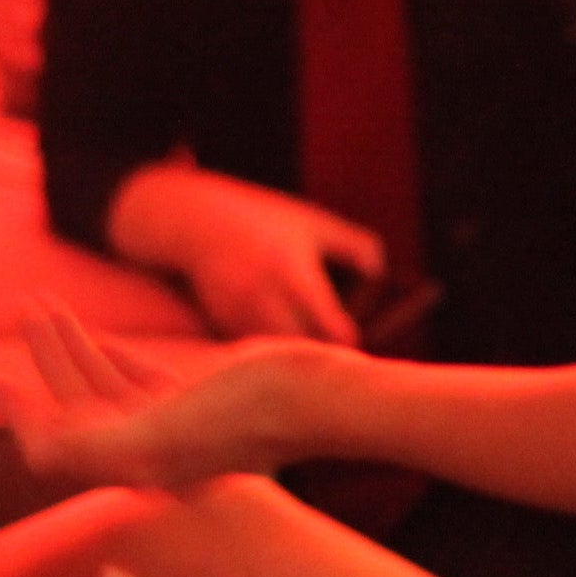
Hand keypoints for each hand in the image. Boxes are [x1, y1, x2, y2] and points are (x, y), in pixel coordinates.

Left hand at [1, 303, 324, 493]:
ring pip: (105, 387)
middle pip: (76, 407)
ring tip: (46, 305)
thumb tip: (35, 452)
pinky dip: (114, 361)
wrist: (312, 398)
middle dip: (45, 361)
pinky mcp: (198, 404)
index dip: (21, 417)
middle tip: (25, 310)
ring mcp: (173, 427)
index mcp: (133, 462)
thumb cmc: (243, 413)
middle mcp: (148, 451)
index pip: (56, 447)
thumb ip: (97, 443)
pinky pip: (141, 384)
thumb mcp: (161, 427)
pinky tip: (102, 341)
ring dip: (72, 347)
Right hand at [111, 163, 379, 342]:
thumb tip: (380, 277)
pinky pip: (256, 350)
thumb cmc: (266, 220)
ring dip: (295, 356)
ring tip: (308, 347)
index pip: (334, 332)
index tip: (355, 339)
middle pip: (308, 354)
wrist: (195, 219)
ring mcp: (239, 316)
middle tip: (336, 352)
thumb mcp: (315, 222)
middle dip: (324, 355)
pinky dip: (270, 350)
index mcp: (295, 273)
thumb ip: (357, 246)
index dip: (350, 343)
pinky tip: (278, 336)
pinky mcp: (221, 325)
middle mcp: (265, 299)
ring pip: (280, 357)